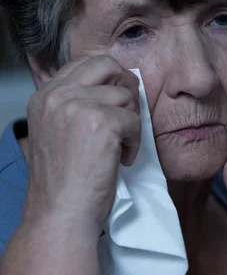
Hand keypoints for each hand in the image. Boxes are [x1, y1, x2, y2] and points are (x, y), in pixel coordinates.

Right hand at [24, 56, 140, 228]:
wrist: (62, 212)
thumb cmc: (64, 181)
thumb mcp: (57, 132)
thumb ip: (74, 106)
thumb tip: (112, 88)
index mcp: (44, 96)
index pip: (85, 63)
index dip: (109, 79)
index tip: (116, 103)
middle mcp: (57, 95)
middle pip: (107, 65)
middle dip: (125, 88)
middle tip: (128, 116)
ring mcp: (78, 106)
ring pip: (125, 97)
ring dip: (130, 123)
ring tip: (119, 148)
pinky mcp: (102, 123)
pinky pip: (135, 121)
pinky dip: (134, 142)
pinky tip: (121, 159)